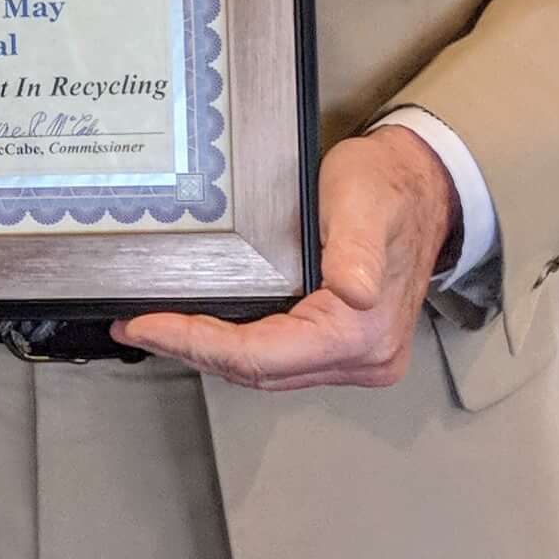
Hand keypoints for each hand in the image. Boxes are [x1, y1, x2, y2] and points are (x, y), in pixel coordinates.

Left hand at [112, 125, 458, 392]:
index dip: (197, 344)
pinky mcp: (346, 350)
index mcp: (362, 332)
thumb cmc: (388, 187)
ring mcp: (357, 360)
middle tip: (138, 327)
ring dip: (210, 353)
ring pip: (266, 371)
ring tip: (158, 328)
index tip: (147, 325)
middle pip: (257, 371)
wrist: (421, 187)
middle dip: (192, 350)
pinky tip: (204, 328)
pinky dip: (237, 347)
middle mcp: (363, 359)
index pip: (260, 356)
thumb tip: (352, 292)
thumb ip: (355, 249)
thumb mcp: (363, 201)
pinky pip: (280, 360)